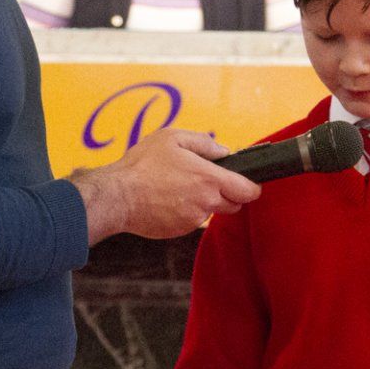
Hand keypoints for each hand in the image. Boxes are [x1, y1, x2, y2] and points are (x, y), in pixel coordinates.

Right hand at [70, 128, 261, 243]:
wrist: (117, 196)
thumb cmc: (142, 165)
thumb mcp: (172, 137)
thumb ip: (204, 142)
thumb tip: (224, 151)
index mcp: (209, 179)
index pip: (248, 191)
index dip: (252, 187)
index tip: (249, 183)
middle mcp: (206, 202)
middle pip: (234, 204)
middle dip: (228, 193)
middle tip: (207, 180)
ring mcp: (193, 219)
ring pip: (211, 212)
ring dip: (204, 201)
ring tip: (178, 187)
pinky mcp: (180, 230)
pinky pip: (192, 220)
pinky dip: (186, 211)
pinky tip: (167, 199)